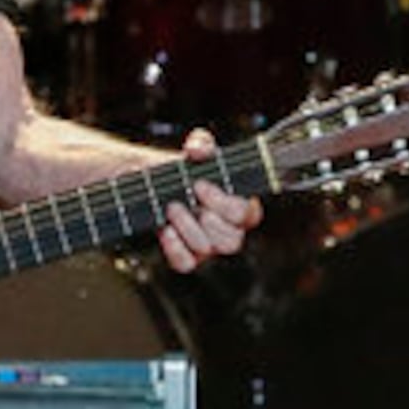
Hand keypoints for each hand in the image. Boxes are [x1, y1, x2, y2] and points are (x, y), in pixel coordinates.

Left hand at [156, 128, 261, 272]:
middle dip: (208, 220)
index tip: (200, 185)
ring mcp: (208, 247)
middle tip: (186, 198)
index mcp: (240, 207)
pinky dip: (174, 248)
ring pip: (208, 249)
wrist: (159, 186)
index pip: (249, 216)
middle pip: (232, 241)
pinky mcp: (187, 257)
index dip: (226, 205)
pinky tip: (165, 229)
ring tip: (171, 207)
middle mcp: (229, 230)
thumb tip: (198, 148)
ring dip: (188, 227)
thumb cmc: (187, 171)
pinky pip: (185, 264)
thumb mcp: (195, 152)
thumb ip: (201, 144)